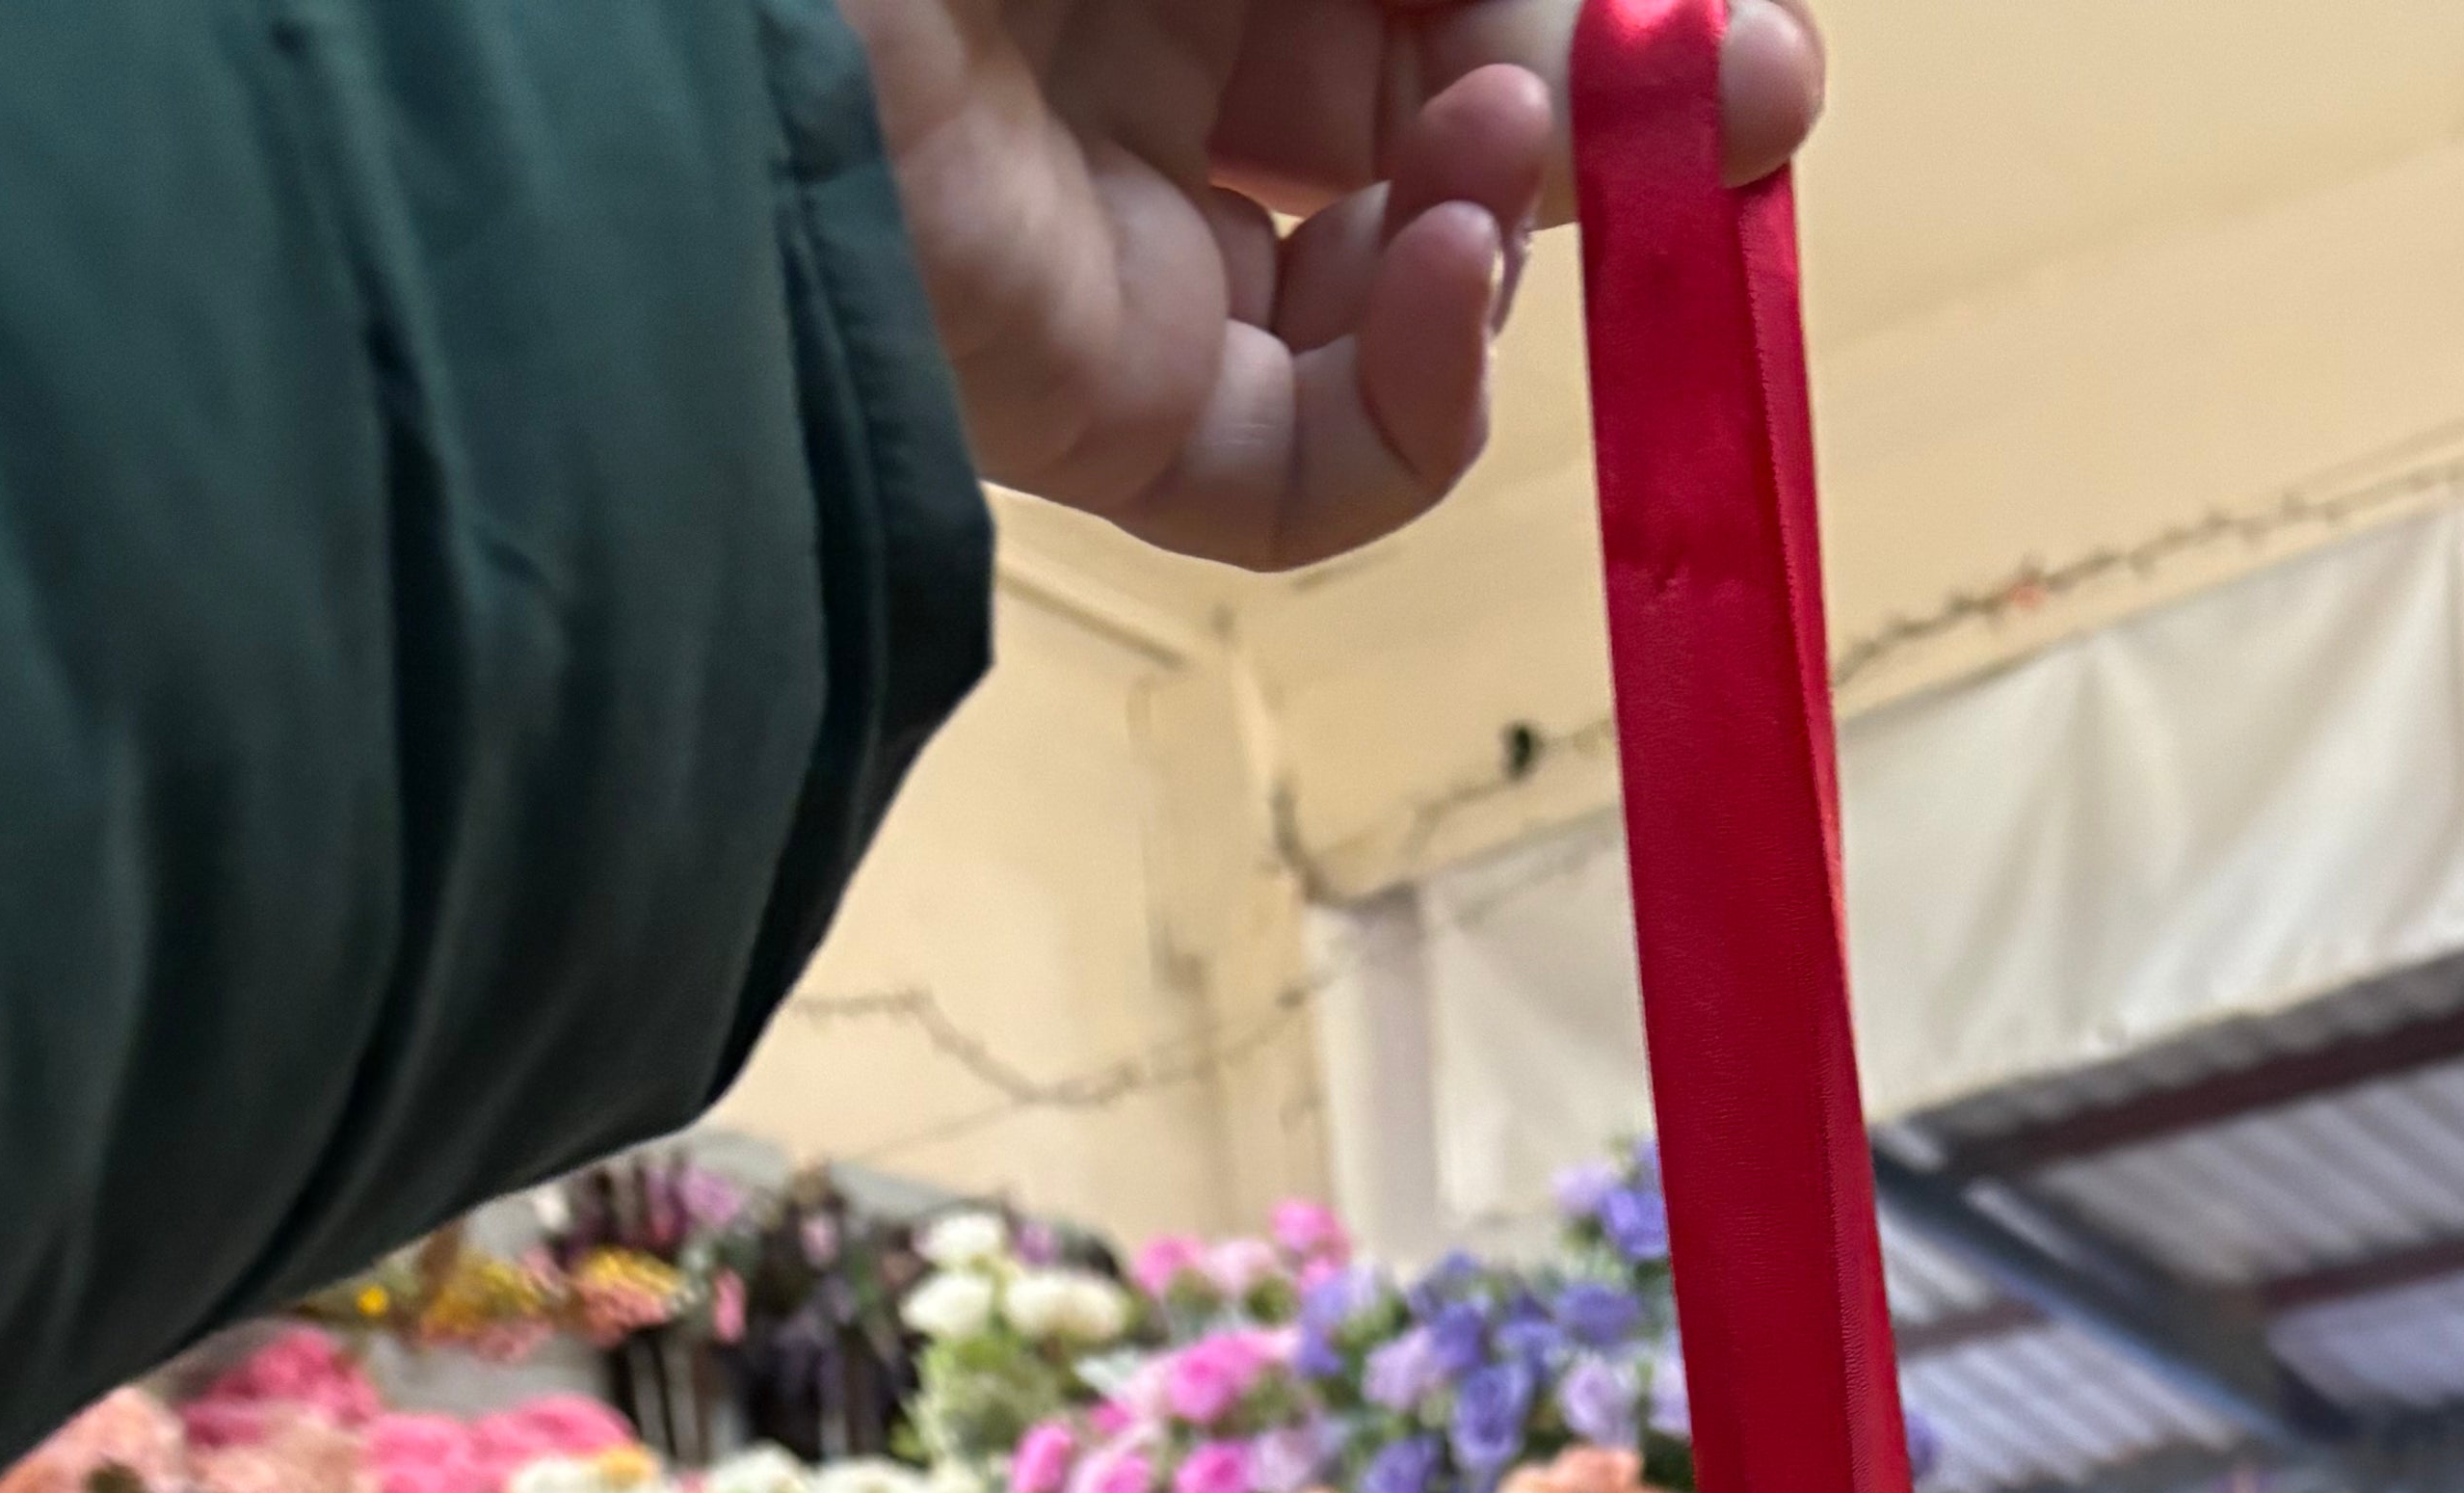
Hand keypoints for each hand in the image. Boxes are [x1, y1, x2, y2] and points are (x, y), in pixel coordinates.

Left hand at [831, 2, 1825, 572]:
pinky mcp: (1106, 410)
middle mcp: (1154, 52)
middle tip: (1742, 96)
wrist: (721, 13)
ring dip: (1510, 223)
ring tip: (1504, 141)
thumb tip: (1650, 13)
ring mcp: (1130, 241)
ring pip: (1403, 287)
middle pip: (1452, 117)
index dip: (1591, 8)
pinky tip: (1446, 279)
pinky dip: (1426, 402)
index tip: (1724, 18)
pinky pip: (1312, 475)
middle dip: (1607, 111)